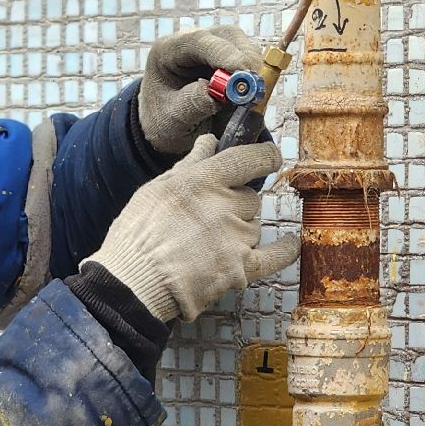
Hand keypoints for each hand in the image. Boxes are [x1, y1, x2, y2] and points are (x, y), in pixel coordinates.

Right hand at [88, 135, 300, 321]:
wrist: (134, 284)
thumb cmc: (137, 236)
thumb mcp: (157, 189)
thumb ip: (189, 164)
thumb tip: (209, 141)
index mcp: (203, 181)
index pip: (248, 159)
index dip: (264, 156)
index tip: (269, 156)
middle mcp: (225, 206)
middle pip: (251, 198)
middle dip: (236, 205)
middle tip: (210, 219)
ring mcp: (236, 238)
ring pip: (255, 226)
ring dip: (242, 230)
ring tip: (211, 244)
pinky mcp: (241, 269)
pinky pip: (275, 256)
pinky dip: (285, 249)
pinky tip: (290, 243)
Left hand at [137, 25, 262, 155]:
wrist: (167, 130)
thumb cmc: (164, 123)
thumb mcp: (172, 121)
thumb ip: (193, 105)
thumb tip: (219, 92)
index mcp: (167, 51)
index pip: (198, 41)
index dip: (225, 54)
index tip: (244, 74)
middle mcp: (191, 42)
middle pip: (228, 37)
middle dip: (246, 62)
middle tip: (255, 91)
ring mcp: (212, 48)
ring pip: (244, 47)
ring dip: (253, 72)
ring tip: (249, 100)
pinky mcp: (229, 58)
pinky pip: (250, 62)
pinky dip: (254, 80)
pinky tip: (248, 100)